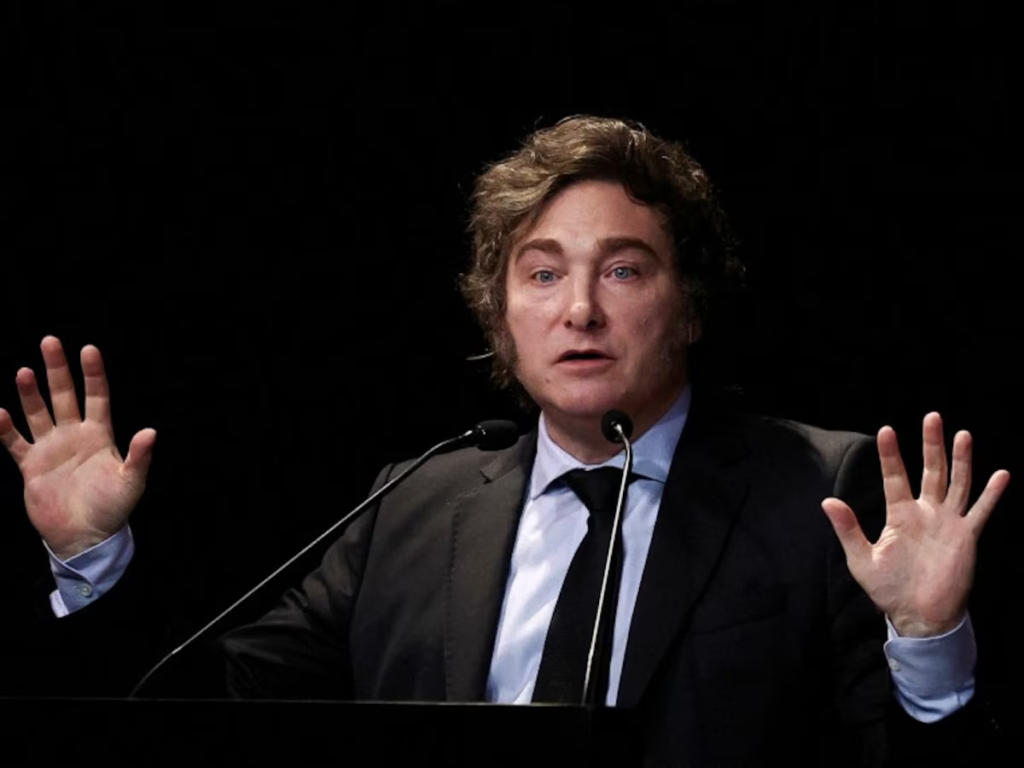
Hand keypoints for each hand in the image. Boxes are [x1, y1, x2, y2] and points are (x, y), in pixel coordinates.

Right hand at [0, 336, 154, 559]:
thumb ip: (139, 456)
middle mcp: (74, 436)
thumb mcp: (131, 482)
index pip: (96, 397)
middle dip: (57, 370)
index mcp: (99, 436)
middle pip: (64, 396)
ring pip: (38, 413)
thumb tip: (150, 431)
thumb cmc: (113, 509)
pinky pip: (15, 442)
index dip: (93, 374)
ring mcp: (51, 449)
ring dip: (30, 393)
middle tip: (50, 341)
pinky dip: (5, 428)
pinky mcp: (31, 466)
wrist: (86, 537)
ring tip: (24, 371)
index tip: (88, 349)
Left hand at [822, 412, 1009, 637]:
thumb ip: (847, 528)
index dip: (891, 455)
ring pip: (957, 483)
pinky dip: (991, 494)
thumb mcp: (861, 558)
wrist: (918, 616)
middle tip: (932, 416)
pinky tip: (1001, 474)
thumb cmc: (888, 589)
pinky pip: (980, 512)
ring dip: (961, 460)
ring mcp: (948, 523)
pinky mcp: (966, 538)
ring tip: (962, 434)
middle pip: (931, 471)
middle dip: (931, 445)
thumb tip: (827, 501)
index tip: (886, 430)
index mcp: (900, 515)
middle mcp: (926, 513)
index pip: (895, 477)